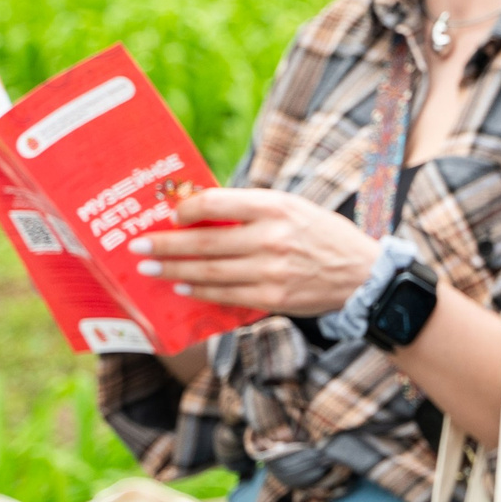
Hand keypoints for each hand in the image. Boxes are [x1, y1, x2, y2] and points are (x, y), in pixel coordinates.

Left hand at [129, 188, 383, 315]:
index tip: (169, 214)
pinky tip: (181, 285)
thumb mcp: (294, 208)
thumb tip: (201, 211)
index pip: (217, 203)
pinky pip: (225, 295)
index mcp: (277, 207)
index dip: (186, 209)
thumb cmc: (322, 235)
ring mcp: (271, 272)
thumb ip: (252, 209)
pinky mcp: (272, 298)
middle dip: (165, 244)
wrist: (363, 275)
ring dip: (173, 270)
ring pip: (209, 272)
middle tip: (137, 246)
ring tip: (149, 268)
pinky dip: (199, 290)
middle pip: (205, 242)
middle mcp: (272, 238)